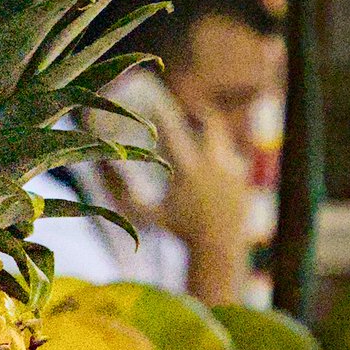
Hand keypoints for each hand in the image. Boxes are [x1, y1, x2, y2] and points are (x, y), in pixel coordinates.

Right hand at [137, 82, 252, 302]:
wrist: (218, 247)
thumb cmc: (176, 228)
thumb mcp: (144, 213)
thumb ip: (122, 192)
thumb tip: (103, 169)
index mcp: (187, 169)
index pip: (173, 129)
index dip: (161, 112)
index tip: (154, 102)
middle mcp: (214, 164)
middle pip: (212, 123)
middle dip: (201, 111)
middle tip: (190, 108)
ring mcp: (234, 170)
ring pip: (223, 142)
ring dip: (210, 142)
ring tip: (198, 153)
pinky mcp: (247, 177)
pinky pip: (234, 159)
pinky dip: (222, 161)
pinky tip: (213, 175)